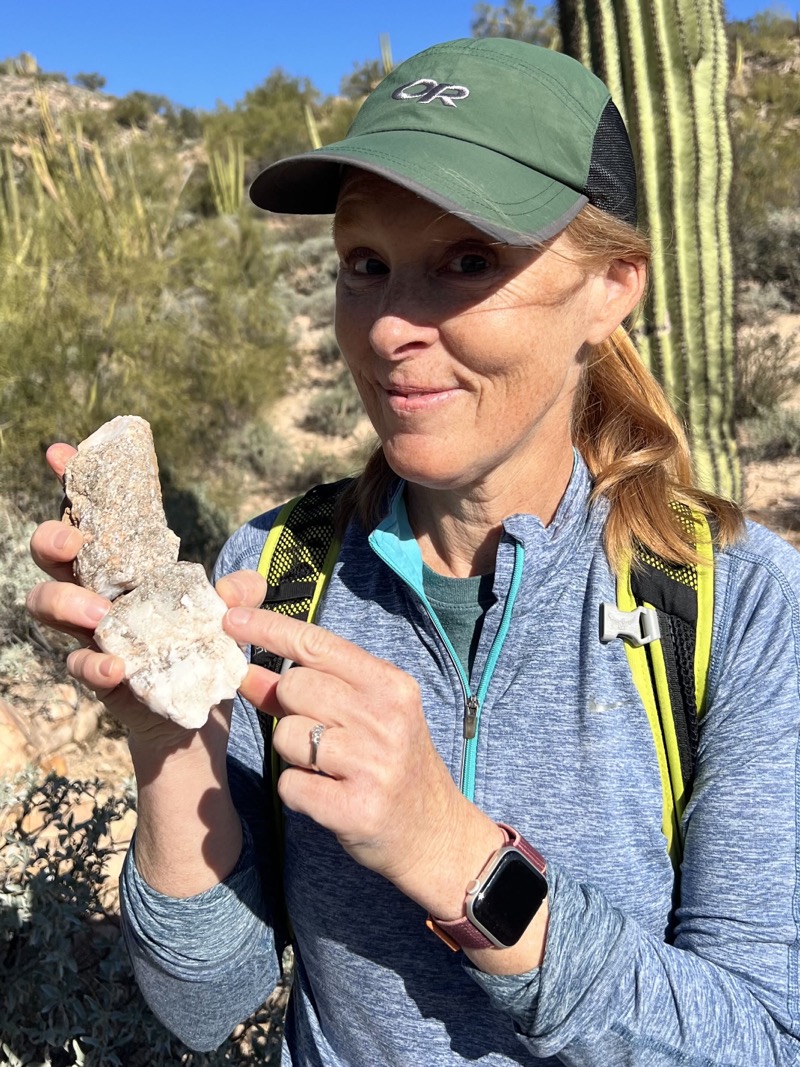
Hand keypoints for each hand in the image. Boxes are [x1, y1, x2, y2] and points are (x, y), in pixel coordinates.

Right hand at [26, 443, 262, 753]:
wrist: (196, 717)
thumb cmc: (202, 651)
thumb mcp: (226, 617)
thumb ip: (235, 596)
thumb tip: (245, 584)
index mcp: (127, 569)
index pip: (93, 519)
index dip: (72, 484)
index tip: (61, 452)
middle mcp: (99, 595)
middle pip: (52, 557)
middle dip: (50, 540)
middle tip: (71, 542)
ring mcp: (93, 634)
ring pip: (46, 605)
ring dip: (65, 602)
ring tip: (99, 615)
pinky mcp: (99, 677)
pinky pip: (79, 666)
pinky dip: (94, 664)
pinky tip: (116, 667)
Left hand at [223, 603, 503, 917]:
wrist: (434, 832)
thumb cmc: (391, 764)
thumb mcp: (364, 716)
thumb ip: (306, 692)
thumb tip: (245, 672)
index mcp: (390, 684)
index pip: (317, 644)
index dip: (268, 629)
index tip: (230, 619)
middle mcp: (386, 716)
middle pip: (294, 687)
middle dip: (288, 709)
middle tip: (319, 733)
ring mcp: (374, 762)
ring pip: (287, 735)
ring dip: (292, 753)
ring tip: (327, 767)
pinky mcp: (357, 807)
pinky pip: (290, 784)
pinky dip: (297, 791)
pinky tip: (326, 795)